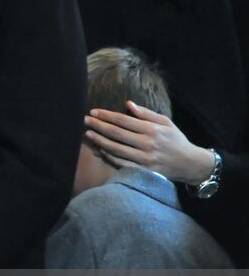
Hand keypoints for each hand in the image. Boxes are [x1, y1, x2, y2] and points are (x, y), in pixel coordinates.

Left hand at [85, 102, 214, 183]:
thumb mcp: (166, 122)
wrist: (190, 164)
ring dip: (99, 140)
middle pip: (116, 133)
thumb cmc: (176, 140)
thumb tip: (128, 104)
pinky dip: (108, 156)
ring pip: (115, 149)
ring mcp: (144, 159)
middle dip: (98, 125)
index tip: (93, 111)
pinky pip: (121, 163)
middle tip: (84, 120)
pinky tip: (99, 149)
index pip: (123, 120)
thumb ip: (146, 114)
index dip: (106, 115)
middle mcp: (147, 144)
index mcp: (152, 130)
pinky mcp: (143, 171)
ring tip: (88, 134)